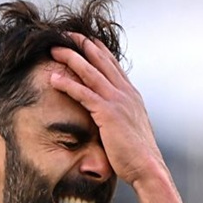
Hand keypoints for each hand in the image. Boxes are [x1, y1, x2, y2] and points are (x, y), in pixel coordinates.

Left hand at [49, 32, 165, 187]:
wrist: (148, 167)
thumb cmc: (137, 154)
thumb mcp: (132, 128)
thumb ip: (122, 116)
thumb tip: (113, 118)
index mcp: (131, 95)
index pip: (113, 65)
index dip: (98, 50)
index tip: (85, 40)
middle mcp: (125, 93)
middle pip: (101, 61)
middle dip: (82, 45)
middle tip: (66, 35)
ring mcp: (117, 101)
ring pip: (91, 72)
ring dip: (71, 58)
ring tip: (55, 50)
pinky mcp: (108, 114)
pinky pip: (84, 94)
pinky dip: (68, 84)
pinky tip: (54, 79)